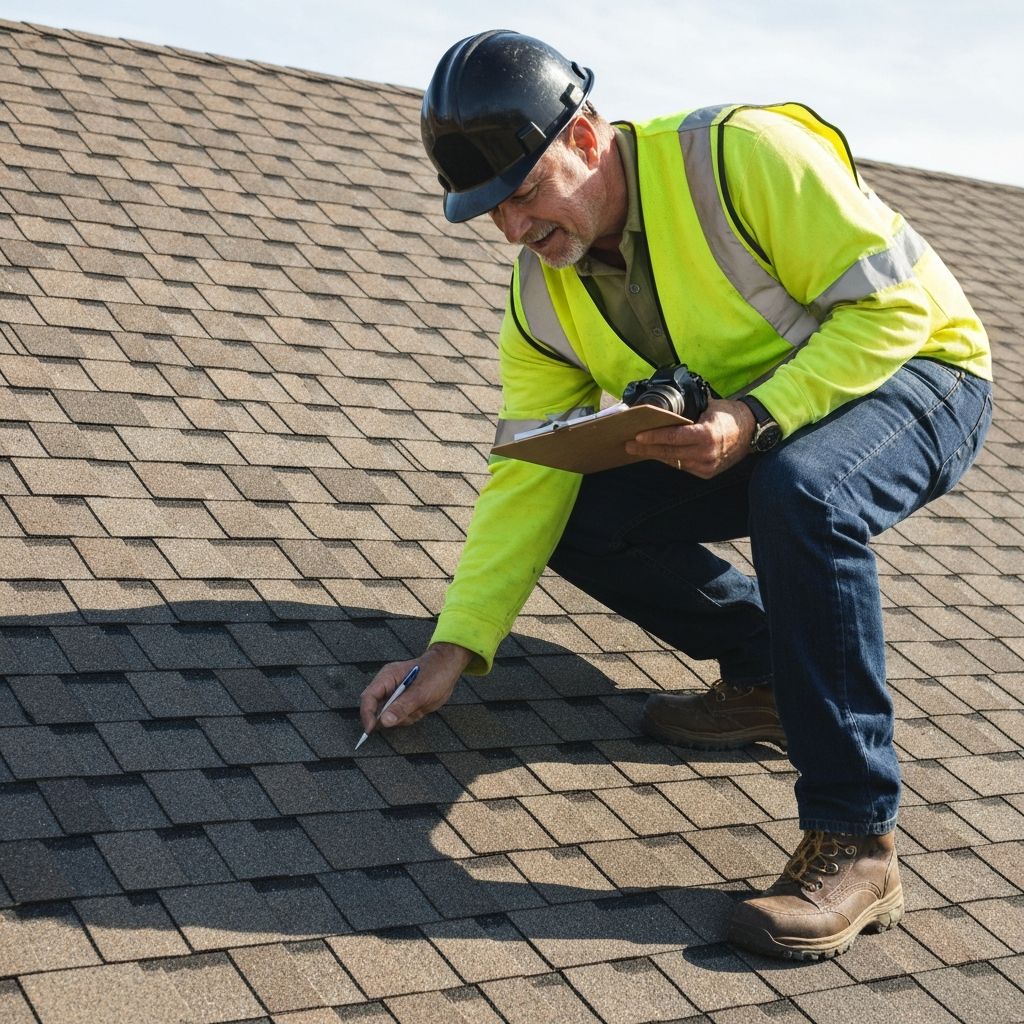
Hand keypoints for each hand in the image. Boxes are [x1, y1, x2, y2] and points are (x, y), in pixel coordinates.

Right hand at [359, 642, 472, 733]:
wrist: (448, 668)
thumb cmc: (435, 673)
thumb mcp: (420, 693)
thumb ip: (401, 707)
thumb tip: (383, 721)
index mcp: (387, 677)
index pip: (368, 697)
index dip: (367, 714)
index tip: (370, 730)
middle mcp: (387, 685)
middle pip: (376, 709)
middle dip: (392, 716)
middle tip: (410, 713)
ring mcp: (394, 694)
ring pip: (389, 716)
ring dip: (404, 717)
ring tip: (419, 706)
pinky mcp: (401, 701)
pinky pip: (399, 716)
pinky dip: (410, 716)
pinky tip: (420, 707)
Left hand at [624, 397, 755, 478]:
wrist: (752, 431)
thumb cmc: (729, 415)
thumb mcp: (709, 408)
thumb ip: (688, 413)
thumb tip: (665, 413)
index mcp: (706, 435)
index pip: (673, 437)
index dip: (653, 437)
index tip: (637, 436)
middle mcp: (706, 453)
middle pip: (669, 453)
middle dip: (646, 449)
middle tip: (628, 445)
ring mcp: (706, 466)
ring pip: (674, 462)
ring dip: (656, 455)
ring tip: (638, 450)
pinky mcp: (707, 473)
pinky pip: (683, 467)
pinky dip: (671, 460)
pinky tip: (658, 454)